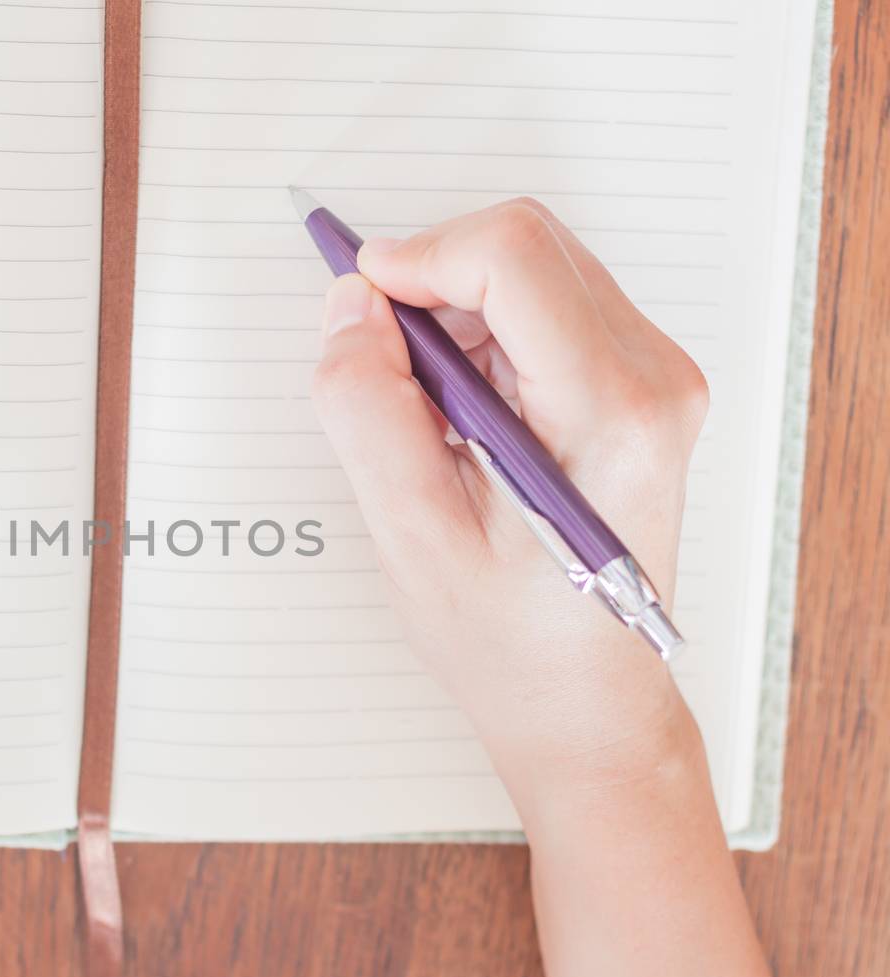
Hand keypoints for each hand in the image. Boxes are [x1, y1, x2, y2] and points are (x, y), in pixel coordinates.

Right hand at [312, 198, 709, 811]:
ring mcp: (656, 377)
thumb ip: (369, 411)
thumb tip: (350, 309)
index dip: (417, 258)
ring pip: (532, 267)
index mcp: (611, 414)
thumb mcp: (411, 536)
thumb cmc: (509, 641)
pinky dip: (483, 333)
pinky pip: (546, 305)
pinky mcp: (639, 383)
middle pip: (525, 245)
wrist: (586, 701)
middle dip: (433, 283)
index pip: (510, 256)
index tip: (358, 301)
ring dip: (456, 313)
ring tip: (428, 414)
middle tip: (382, 367)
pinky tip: (463, 413)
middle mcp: (654, 379)